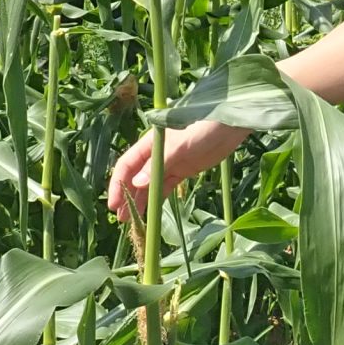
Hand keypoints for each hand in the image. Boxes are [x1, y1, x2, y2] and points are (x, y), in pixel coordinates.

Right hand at [107, 119, 246, 225]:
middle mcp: (156, 153)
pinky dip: (157, 198)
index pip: (127, 165)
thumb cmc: (203, 127)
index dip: (118, 184)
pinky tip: (151, 212)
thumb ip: (158, 165)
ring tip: (132, 220)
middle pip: (135, 176)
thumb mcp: (179, 146)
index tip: (114, 204)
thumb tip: (137, 184)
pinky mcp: (183, 170)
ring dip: (140, 200)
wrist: (230, 124)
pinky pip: (165, 186)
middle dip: (127, 196)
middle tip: (121, 218)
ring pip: (149, 184)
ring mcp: (169, 162)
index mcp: (150, 143)